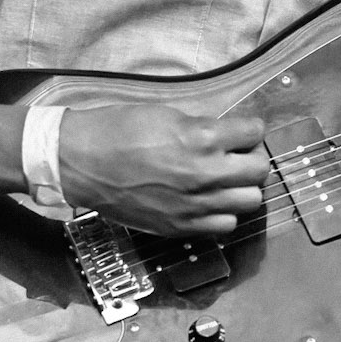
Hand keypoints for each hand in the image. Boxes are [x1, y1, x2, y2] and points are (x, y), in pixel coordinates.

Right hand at [59, 102, 269, 235]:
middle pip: (259, 171)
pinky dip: (223, 213)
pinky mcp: (181, 226)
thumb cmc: (118, 130)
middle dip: (251, 158)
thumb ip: (202, 127)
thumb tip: (226, 135)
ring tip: (224, 180)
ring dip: (241, 188)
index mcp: (201, 138)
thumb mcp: (167, 114)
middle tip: (236, 155)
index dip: (249, 129)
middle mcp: (205, 174)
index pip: (255, 133)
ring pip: (249, 201)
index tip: (242, 131)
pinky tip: (208, 201)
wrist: (81, 163)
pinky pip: (225, 225)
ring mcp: (194, 205)